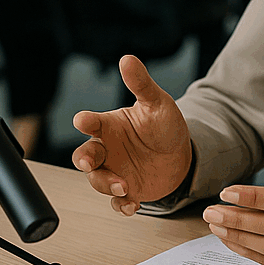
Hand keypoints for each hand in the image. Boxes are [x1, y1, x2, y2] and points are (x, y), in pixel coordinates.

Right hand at [71, 55, 192, 214]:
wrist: (181, 155)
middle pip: (85, 156)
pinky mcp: (127, 190)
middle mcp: (107, 149)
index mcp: (110, 126)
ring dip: (106, 184)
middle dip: (85, 160)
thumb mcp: (157, 103)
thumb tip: (127, 59)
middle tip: (90, 163)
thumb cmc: (164, 126)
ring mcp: (115, 171)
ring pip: (98, 180)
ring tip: (123, 186)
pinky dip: (121, 205)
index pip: (91, 123)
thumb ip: (141, 84)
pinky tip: (131, 204)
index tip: (82, 120)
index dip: (85, 122)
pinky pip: (116, 201)